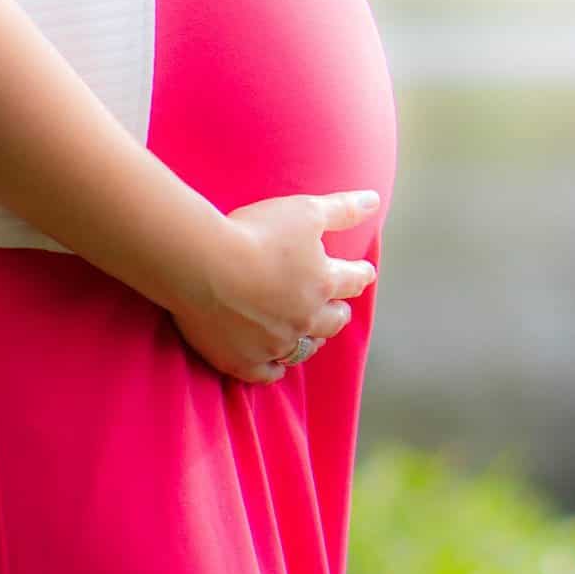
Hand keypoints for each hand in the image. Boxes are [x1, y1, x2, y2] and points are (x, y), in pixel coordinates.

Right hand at [167, 190, 381, 383]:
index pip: (354, 281)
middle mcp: (305, 318)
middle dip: (338, 312)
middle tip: (339, 308)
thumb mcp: (305, 211)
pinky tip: (276, 367)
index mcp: (323, 282)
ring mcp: (275, 343)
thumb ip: (342, 209)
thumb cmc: (254, 233)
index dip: (360, 274)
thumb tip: (374, 200)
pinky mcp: (243, 360)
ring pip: (303, 349)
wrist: (200, 263)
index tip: (363, 272)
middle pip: (333, 321)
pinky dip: (274, 370)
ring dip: (311, 341)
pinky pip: (266, 374)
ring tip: (311, 336)